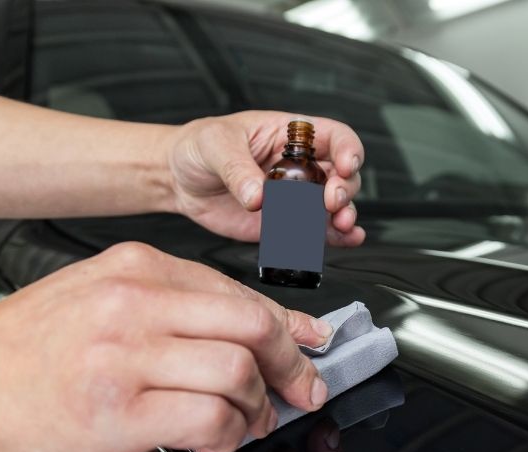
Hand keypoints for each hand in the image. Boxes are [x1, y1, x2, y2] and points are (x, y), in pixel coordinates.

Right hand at [0, 242, 333, 451]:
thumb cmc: (22, 350)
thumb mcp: (98, 299)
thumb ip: (173, 307)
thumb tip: (248, 327)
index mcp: (135, 268)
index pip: (239, 292)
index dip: (289, 326)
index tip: (311, 345)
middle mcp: (134, 304)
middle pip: (252, 325)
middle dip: (293, 365)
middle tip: (301, 390)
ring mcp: (126, 356)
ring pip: (238, 372)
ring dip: (258, 407)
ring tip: (248, 423)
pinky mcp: (118, 411)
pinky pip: (209, 418)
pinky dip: (228, 435)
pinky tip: (217, 440)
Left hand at [167, 111, 364, 246]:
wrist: (179, 179)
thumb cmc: (199, 147)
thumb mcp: (215, 145)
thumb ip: (238, 169)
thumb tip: (258, 196)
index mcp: (291, 135)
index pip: (334, 136)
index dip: (348, 149)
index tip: (346, 165)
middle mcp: (301, 166)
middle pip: (342, 174)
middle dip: (344, 189)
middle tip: (330, 201)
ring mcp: (296, 197)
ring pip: (335, 206)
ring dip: (344, 216)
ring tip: (340, 224)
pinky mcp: (285, 224)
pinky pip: (316, 232)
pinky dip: (336, 238)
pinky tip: (347, 240)